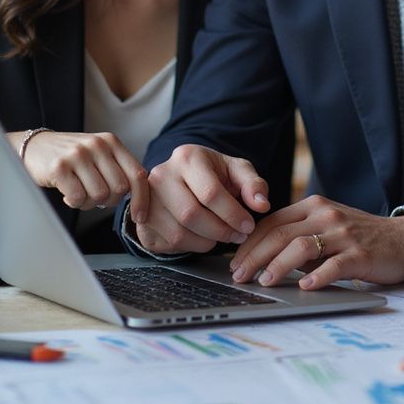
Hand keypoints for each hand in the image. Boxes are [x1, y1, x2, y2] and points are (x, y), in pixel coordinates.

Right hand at [10, 130, 147, 215]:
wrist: (34, 147)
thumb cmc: (72, 157)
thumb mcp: (99, 154)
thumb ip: (118, 169)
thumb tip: (140, 198)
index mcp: (111, 142)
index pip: (137, 174)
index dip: (141, 199)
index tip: (140, 217)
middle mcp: (97, 145)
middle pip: (119, 189)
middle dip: (109, 201)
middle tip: (94, 195)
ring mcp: (78, 154)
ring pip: (99, 195)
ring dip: (89, 202)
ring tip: (79, 192)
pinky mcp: (59, 167)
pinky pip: (78, 198)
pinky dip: (74, 203)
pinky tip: (67, 192)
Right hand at [132, 145, 270, 254]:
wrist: (184, 178)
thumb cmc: (214, 175)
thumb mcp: (237, 171)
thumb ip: (253, 184)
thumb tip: (261, 204)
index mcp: (187, 157)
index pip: (210, 193)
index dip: (233, 214)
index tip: (248, 226)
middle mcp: (161, 175)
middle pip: (191, 215)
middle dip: (221, 231)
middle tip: (238, 235)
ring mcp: (147, 199)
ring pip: (179, 233)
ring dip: (207, 242)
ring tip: (221, 235)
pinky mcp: (142, 221)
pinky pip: (168, 244)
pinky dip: (191, 246)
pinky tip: (202, 236)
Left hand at [228, 196, 403, 288]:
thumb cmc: (361, 236)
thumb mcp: (327, 226)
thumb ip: (300, 234)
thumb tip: (263, 256)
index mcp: (314, 206)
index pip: (272, 222)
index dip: (250, 242)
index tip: (235, 261)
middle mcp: (326, 215)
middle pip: (281, 234)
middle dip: (255, 256)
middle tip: (239, 275)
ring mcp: (344, 234)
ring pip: (302, 247)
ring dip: (278, 265)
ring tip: (264, 281)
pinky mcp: (360, 254)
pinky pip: (334, 265)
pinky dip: (317, 277)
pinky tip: (304, 287)